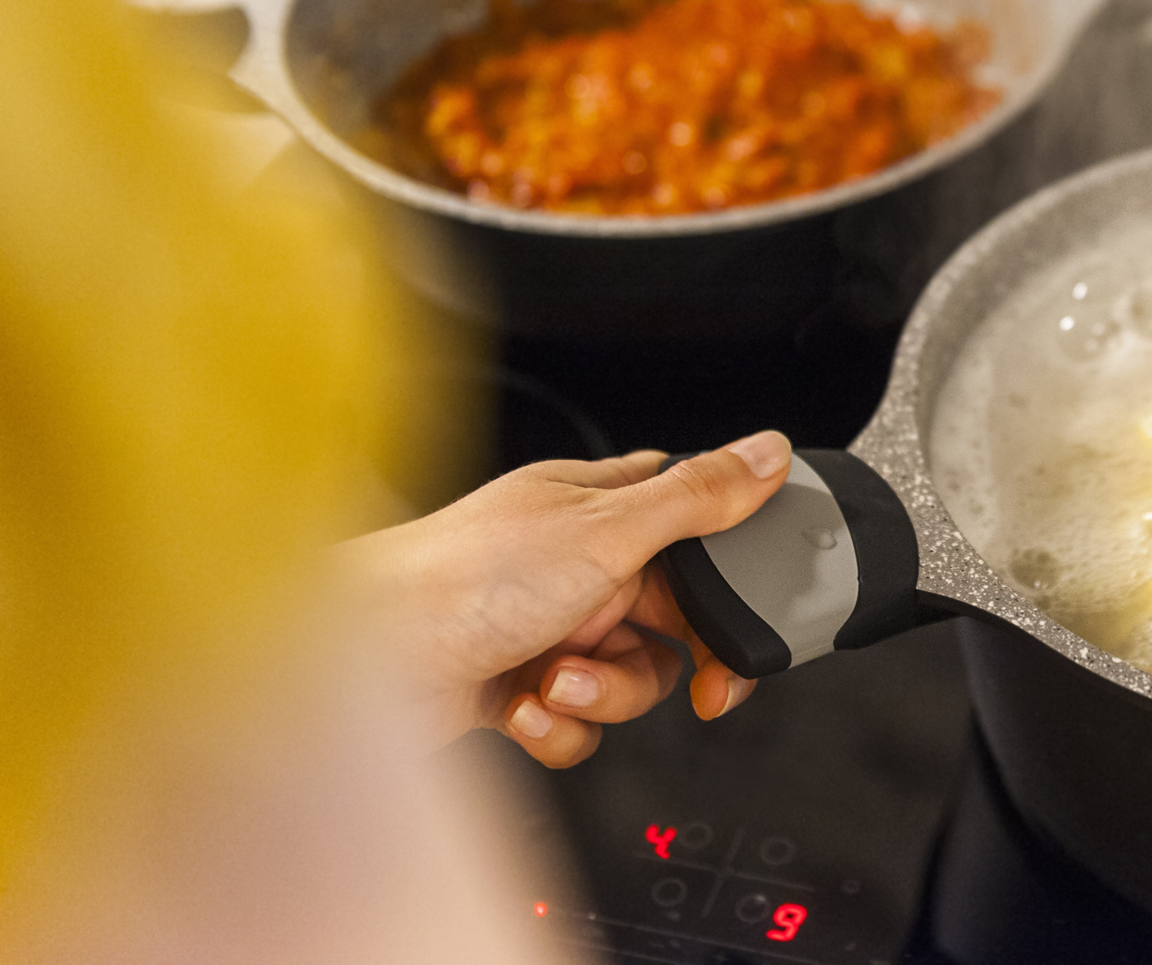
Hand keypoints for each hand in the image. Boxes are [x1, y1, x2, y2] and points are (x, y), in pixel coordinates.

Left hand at [343, 431, 791, 766]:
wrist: (357, 664)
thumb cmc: (458, 578)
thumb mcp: (606, 529)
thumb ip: (697, 498)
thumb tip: (768, 451)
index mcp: (596, 506)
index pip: (692, 526)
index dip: (725, 575)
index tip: (746, 616)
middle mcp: (572, 564)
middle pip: (669, 620)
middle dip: (666, 656)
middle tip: (692, 682)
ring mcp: (543, 628)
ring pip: (628, 679)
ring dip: (604, 694)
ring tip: (560, 681)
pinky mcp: (514, 689)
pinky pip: (577, 723)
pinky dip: (559, 726)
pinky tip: (524, 706)